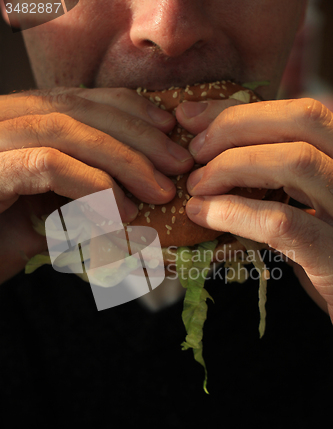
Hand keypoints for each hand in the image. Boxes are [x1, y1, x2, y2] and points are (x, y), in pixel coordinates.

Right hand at [0, 86, 193, 282]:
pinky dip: (91, 185)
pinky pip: (48, 165)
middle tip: (178, 167)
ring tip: (159, 192)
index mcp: (22, 120)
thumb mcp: (55, 208)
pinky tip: (120, 210)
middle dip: (138, 136)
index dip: (132, 110)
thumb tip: (142, 197)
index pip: (83, 98)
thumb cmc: (4, 237)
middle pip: (80, 109)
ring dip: (122, 161)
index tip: (169, 133)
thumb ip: (89, 193)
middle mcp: (4, 119)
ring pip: (66, 130)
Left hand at [176, 97, 332, 321]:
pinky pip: (281, 222)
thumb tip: (207, 141)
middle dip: (236, 127)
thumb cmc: (318, 248)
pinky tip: (203, 213)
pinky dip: (234, 212)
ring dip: (232, 167)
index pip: (300, 112)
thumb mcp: (299, 202)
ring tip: (197, 185)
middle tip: (194, 151)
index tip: (190, 117)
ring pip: (296, 162)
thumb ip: (270, 172)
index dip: (239, 109)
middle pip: (303, 120)